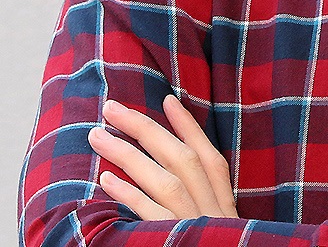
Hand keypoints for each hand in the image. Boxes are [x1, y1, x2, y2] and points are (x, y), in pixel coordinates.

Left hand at [87, 95, 237, 220]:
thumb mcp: (216, 224)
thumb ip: (200, 199)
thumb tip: (171, 163)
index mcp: (224, 203)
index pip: (209, 157)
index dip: (189, 127)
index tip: (167, 100)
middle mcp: (212, 208)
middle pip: (182, 159)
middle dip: (145, 129)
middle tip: (111, 108)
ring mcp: (194, 223)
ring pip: (165, 181)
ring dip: (128, 154)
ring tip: (97, 135)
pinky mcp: (175, 241)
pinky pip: (151, 214)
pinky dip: (131, 194)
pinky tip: (107, 178)